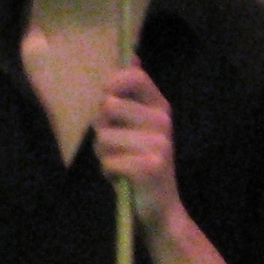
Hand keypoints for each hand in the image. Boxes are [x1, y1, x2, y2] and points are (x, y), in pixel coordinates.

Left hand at [92, 65, 179, 231]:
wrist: (160, 209)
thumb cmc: (140, 163)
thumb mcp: (138, 127)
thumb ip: (131, 96)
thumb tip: (132, 54)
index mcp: (160, 108)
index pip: (136, 77)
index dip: (113, 82)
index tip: (107, 98)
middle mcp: (163, 122)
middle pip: (108, 107)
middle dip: (101, 129)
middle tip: (114, 145)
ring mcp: (159, 144)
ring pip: (104, 138)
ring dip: (103, 154)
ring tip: (119, 164)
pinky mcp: (150, 166)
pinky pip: (108, 161)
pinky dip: (109, 172)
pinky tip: (122, 178)